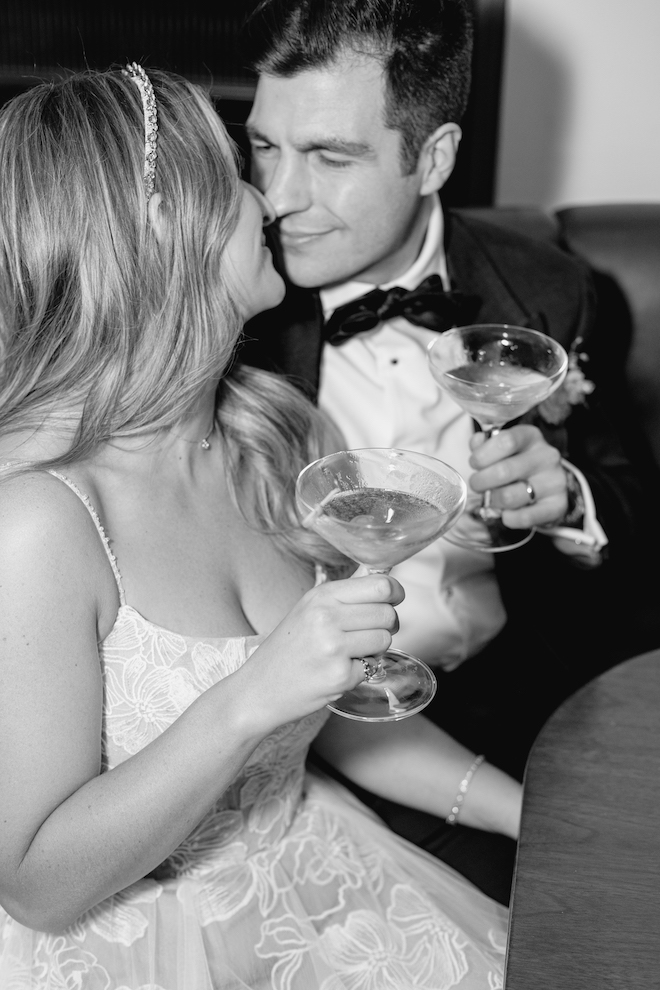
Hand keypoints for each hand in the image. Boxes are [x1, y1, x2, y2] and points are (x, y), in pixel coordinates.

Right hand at [238, 575, 403, 731]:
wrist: (259, 688)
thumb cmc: (287, 648)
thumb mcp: (309, 609)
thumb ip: (345, 594)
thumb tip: (385, 578)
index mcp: (321, 596)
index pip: (381, 585)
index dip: (395, 592)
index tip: (393, 600)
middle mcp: (327, 617)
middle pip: (387, 614)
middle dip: (387, 625)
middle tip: (369, 633)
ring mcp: (334, 647)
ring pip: (385, 640)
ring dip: (375, 649)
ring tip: (349, 653)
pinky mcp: (340, 676)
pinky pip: (372, 667)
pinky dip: (360, 671)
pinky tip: (337, 671)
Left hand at [469, 425, 567, 529]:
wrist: (548, 484)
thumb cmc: (517, 463)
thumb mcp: (502, 448)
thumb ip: (485, 444)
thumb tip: (477, 443)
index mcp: (531, 437)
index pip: (506, 441)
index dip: (482, 455)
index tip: (475, 464)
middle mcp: (547, 456)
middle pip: (504, 471)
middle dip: (480, 482)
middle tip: (477, 485)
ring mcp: (555, 481)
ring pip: (510, 497)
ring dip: (492, 501)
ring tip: (491, 498)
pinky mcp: (558, 505)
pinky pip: (525, 517)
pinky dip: (508, 518)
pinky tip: (506, 512)